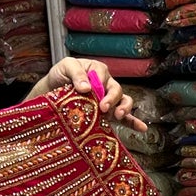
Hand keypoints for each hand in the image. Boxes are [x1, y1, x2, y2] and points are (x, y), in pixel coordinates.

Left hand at [28, 57, 146, 130]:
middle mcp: (106, 84)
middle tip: (103, 108)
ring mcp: (109, 99)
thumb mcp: (65, 67)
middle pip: (116, 89)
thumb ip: (75, 74)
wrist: (53, 91)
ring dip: (124, 108)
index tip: (90, 92)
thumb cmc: (60, 75)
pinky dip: (134, 122)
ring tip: (117, 115)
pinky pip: (125, 117)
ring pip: (124, 101)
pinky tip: (141, 128)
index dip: (99, 84)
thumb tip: (86, 88)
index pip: (102, 74)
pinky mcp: (109, 113)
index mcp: (96, 70)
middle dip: (112, 99)